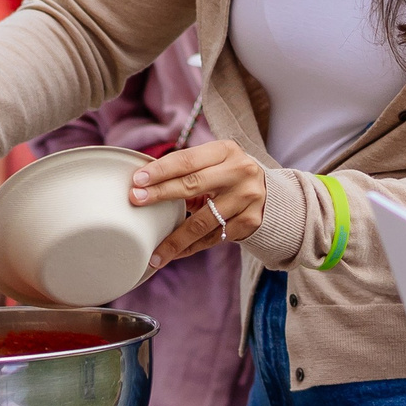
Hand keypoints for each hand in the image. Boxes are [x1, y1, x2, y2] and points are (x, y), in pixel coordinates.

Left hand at [132, 139, 265, 268]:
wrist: (269, 194)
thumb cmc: (228, 175)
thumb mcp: (215, 162)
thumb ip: (187, 170)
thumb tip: (142, 183)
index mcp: (226, 151)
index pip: (187, 160)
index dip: (161, 170)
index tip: (137, 181)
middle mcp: (239, 172)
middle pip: (193, 185)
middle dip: (161, 194)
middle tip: (136, 201)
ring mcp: (246, 198)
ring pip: (203, 221)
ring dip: (175, 239)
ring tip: (155, 253)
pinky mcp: (250, 222)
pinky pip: (214, 238)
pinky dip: (192, 248)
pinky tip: (175, 254)